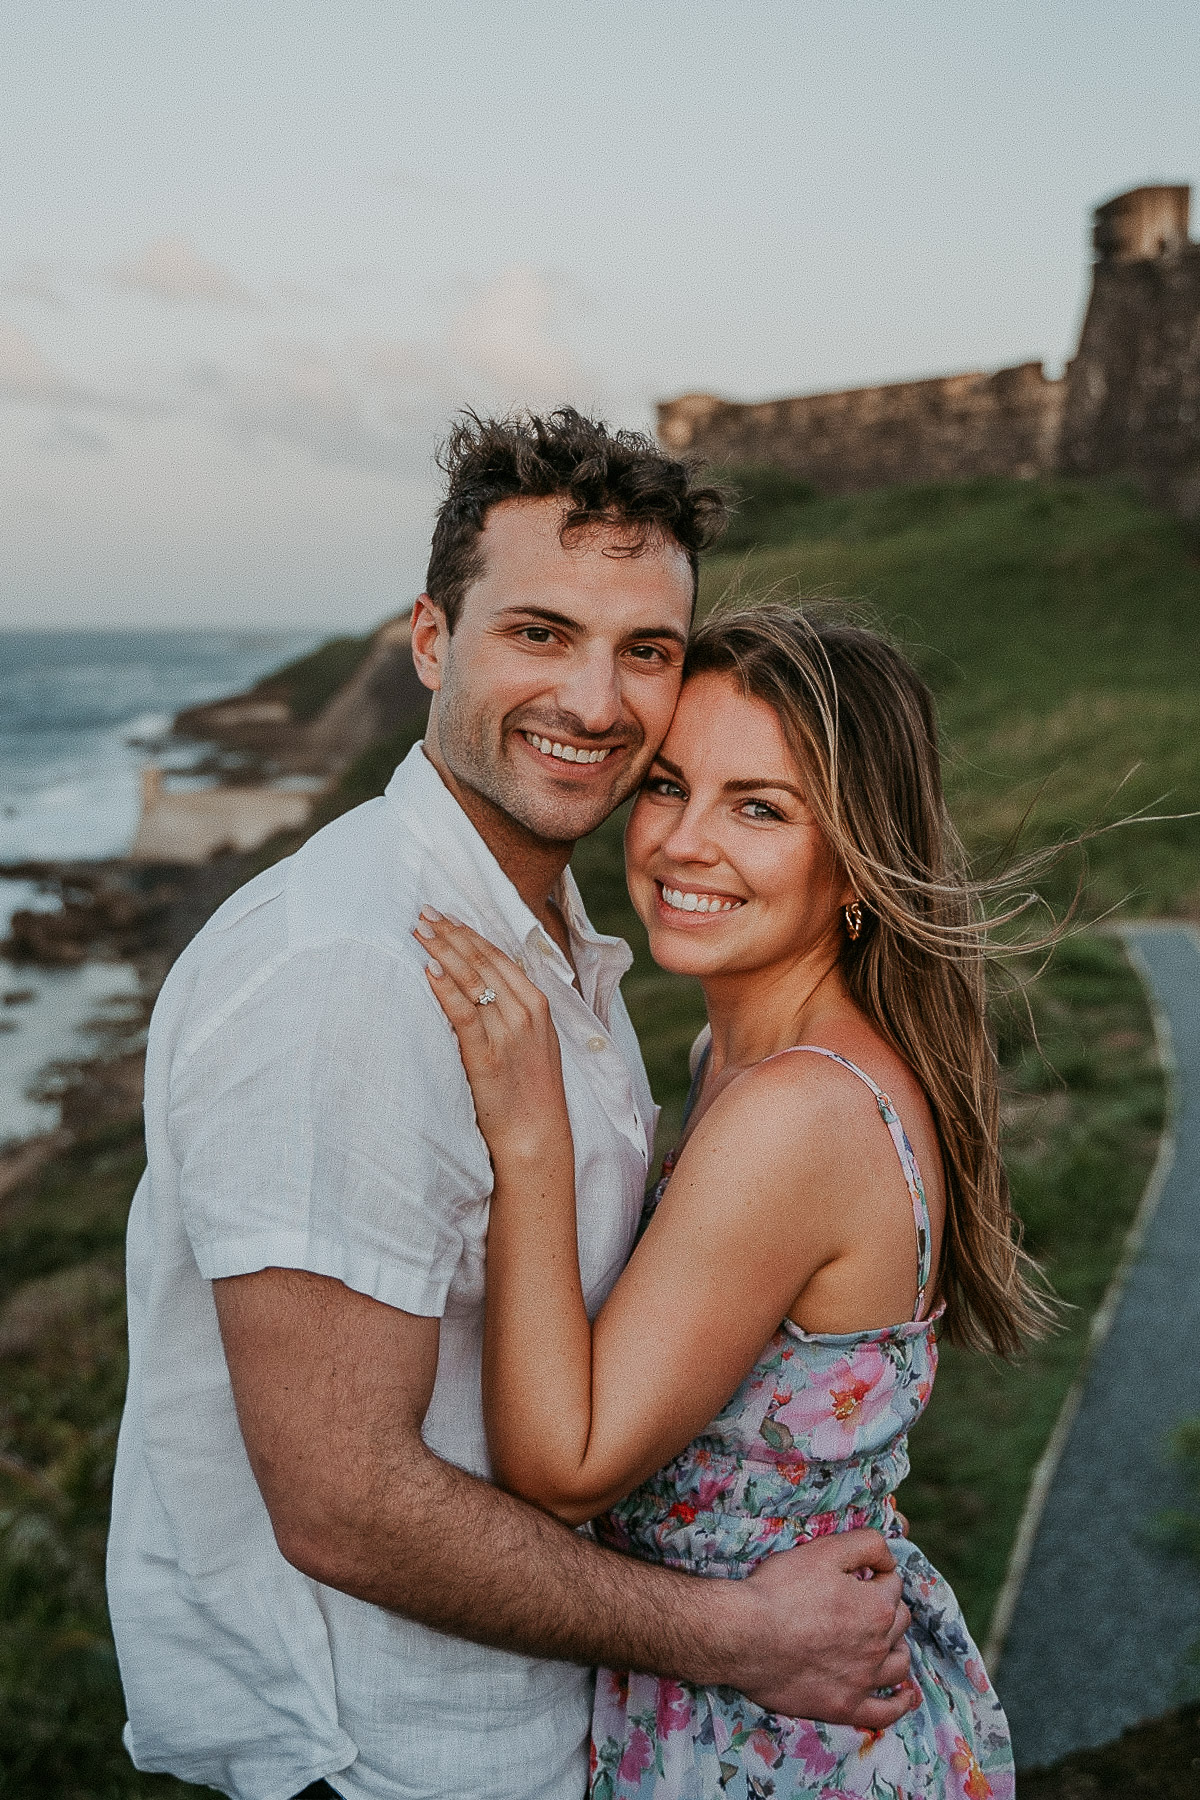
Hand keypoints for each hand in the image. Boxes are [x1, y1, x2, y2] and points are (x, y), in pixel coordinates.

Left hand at [415, 910, 567, 1158]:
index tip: (445, 916)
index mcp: (537, 1004)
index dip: (468, 933)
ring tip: (418, 931)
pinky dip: (445, 988)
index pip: (498, 956)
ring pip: (471, 979)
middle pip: (481, 961)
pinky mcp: (486, 1055)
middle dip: (450, 934)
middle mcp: (525, 1012)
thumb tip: (483, 986)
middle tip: (423, 913)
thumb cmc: (529, 1090)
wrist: (536, 1134)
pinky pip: (462, 1013)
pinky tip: (428, 970)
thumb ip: (513, 1010)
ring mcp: (507, 1033)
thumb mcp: (533, 1041)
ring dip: (442, 951)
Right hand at [727, 1530, 916, 1727]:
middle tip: (862, 1601)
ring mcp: (863, 1680)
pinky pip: (885, 1713)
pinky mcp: (845, 1707)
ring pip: (898, 1663)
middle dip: (887, 1607)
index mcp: (876, 1606)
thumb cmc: (780, 1589)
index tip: (859, 1573)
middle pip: (899, 1622)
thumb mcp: (824, 1550)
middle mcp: (878, 1645)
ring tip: (884, 1641)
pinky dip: (899, 1704)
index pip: (892, 1584)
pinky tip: (905, 1697)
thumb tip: (889, 1556)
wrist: (745, 1636)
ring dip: (897, 1648)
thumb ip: (866, 1544)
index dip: (877, 1574)